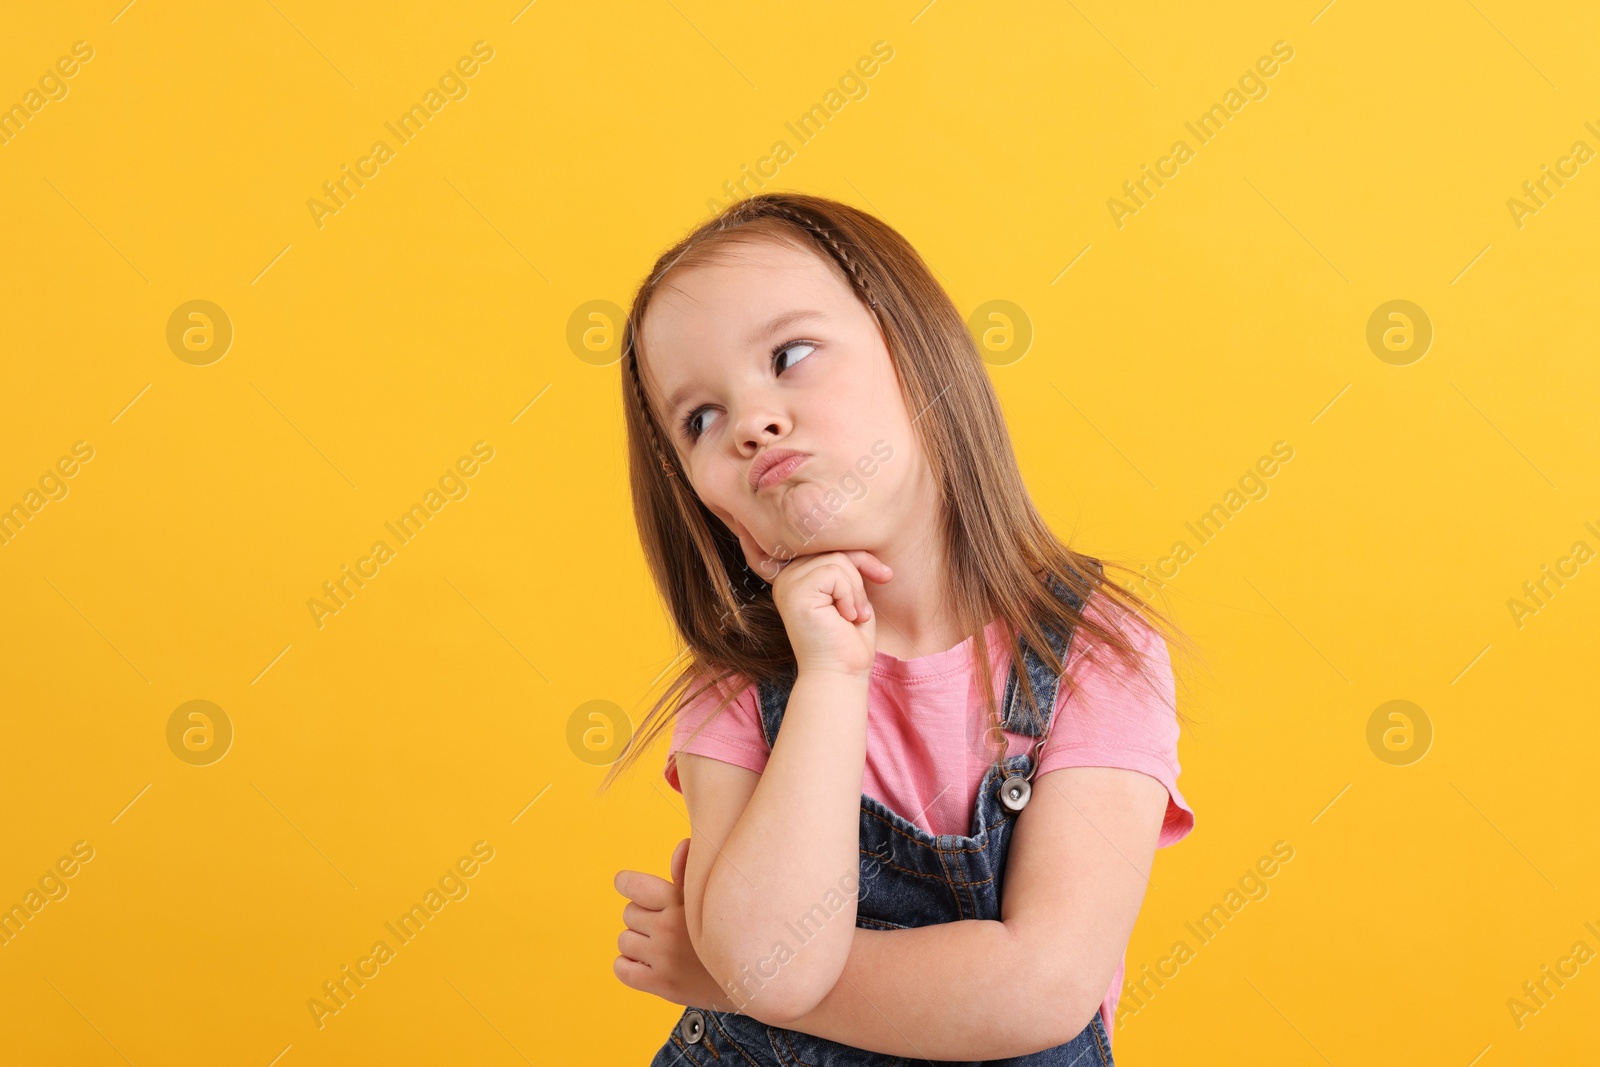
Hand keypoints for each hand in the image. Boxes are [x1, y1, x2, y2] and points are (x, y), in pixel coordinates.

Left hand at [613, 838, 736, 1011]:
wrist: (752, 976)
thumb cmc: (729, 929)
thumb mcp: (712, 897)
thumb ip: (690, 872)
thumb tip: (681, 846)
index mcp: (680, 901)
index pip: (632, 886)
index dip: (626, 883)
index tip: (626, 884)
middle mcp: (669, 928)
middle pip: (628, 914)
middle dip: (642, 917)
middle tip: (664, 924)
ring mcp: (664, 958)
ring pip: (624, 941)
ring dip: (637, 942)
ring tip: (661, 945)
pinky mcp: (662, 985)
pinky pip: (621, 969)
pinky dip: (628, 966)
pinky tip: (648, 964)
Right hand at [724, 515, 892, 677]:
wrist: (841, 674)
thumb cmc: (848, 639)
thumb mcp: (851, 592)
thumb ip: (846, 565)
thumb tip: (859, 531)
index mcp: (796, 575)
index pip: (831, 546)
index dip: (860, 558)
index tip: (885, 575)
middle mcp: (785, 576)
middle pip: (834, 548)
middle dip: (861, 573)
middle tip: (863, 609)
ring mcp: (787, 583)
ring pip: (837, 560)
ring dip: (856, 591)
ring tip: (852, 616)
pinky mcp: (794, 592)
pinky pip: (834, 571)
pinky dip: (849, 595)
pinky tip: (845, 617)